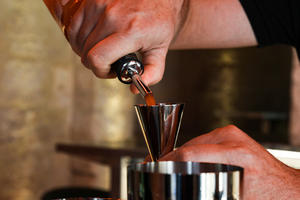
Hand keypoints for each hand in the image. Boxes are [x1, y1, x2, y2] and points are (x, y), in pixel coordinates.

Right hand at [64, 0, 186, 91]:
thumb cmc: (160, 19)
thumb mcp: (161, 49)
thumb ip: (152, 72)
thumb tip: (134, 88)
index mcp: (131, 31)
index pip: (97, 58)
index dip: (101, 71)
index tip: (110, 71)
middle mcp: (112, 16)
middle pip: (85, 52)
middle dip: (95, 62)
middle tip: (109, 60)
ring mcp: (99, 4)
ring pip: (76, 38)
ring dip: (85, 49)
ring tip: (102, 47)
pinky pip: (73, 23)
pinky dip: (79, 34)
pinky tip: (92, 36)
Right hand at [160, 125, 299, 199]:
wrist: (287, 187)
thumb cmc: (268, 194)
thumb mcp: (236, 195)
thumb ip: (208, 188)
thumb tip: (187, 187)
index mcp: (235, 153)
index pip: (190, 152)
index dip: (169, 159)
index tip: (157, 165)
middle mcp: (232, 137)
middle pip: (190, 145)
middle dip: (173, 157)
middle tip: (161, 167)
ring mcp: (231, 133)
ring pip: (196, 141)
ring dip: (184, 154)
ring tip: (174, 165)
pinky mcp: (231, 133)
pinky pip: (204, 141)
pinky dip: (195, 151)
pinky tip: (190, 160)